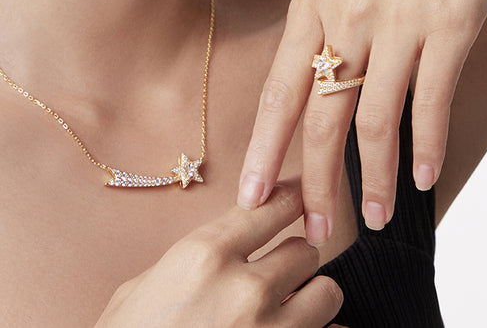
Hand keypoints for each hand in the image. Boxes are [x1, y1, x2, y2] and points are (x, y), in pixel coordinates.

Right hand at [96, 182, 342, 326]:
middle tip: (278, 270)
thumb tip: (231, 247)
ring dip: (311, 296)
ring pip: (327, 292)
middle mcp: (245, 290)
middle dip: (294, 259)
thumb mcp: (143, 287)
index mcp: (205, 255)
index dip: (292, 197)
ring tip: (289, 305)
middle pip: (305, 250)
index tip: (298, 198)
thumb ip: (194, 259)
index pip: (275, 205)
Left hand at [238, 0, 486, 239]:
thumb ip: (325, 18)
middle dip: (312, 184)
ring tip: (370, 218)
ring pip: (373, 122)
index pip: (278, 93)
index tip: (251, 194)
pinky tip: (422, 178)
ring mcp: (398, 22)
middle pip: (319, 120)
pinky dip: (426, 147)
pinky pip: (430, 102)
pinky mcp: (450, 24)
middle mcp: (348, 17)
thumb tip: (319, 72)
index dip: (263, 149)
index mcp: (312, 3)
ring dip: (370, 180)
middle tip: (310, 229)